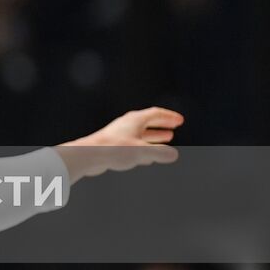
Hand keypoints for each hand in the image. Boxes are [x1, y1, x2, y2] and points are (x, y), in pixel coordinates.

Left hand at [55, 106, 183, 181]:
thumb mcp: (140, 151)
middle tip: (175, 126)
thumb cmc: (113, 149)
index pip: (156, 114)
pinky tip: (149, 155)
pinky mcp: (115, 144)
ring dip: (156, 134)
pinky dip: (146, 145)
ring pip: (142, 132)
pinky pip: (135, 142)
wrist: (88, 155)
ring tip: (168, 137)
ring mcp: (120, 133)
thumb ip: (159, 153)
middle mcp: (128, 124)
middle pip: (149, 120)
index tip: (180, 120)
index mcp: (135, 120)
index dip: (169, 117)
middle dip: (163, 123)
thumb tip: (173, 155)